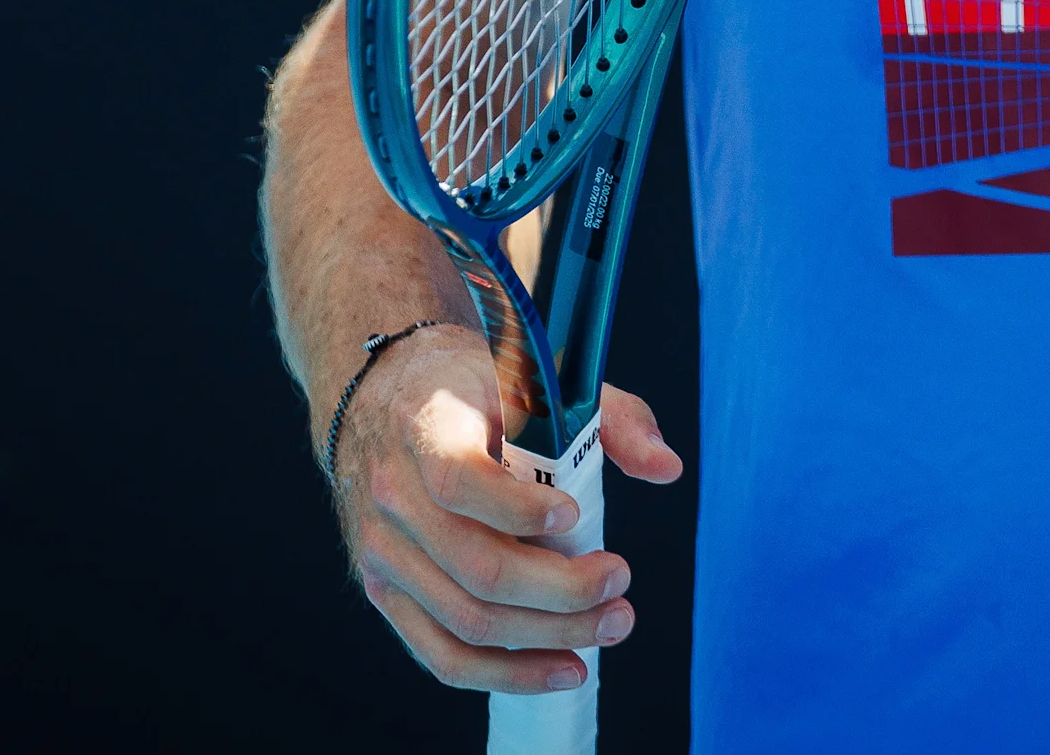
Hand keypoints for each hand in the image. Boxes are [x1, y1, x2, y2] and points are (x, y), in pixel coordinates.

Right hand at [328, 332, 685, 694]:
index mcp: (426, 426)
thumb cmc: (471, 389)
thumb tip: (667, 468)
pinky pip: (443, 654)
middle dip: (562, 590)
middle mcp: (393, 494)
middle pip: (478, 567)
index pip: (459, 480)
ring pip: (467, 621)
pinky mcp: (385, 593)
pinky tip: (564, 667)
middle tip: (621, 583)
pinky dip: (508, 673)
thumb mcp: (533, 375)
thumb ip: (608, 415)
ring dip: (549, 635)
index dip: (520, 508)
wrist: (382, 402)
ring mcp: (383, 552)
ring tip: (611, 626)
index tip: (575, 513)